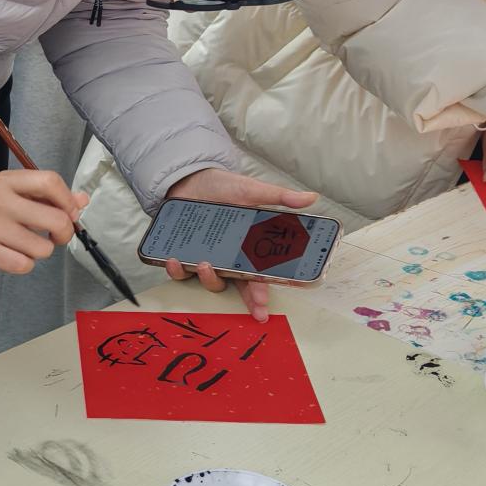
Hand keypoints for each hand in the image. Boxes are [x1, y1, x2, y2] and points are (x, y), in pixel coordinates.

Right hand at [0, 169, 89, 273]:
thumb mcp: (10, 196)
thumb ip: (45, 197)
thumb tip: (82, 201)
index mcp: (7, 181)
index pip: (50, 182)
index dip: (68, 201)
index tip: (69, 214)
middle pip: (55, 219)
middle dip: (62, 234)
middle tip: (53, 238)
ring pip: (41, 248)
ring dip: (38, 253)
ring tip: (23, 247)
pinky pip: (22, 264)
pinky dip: (23, 265)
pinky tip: (11, 257)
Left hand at [165, 169, 317, 321]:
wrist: (192, 179)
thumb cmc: (224, 188)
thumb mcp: (253, 191)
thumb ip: (279, 197)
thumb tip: (311, 198)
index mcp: (248, 249)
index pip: (259, 276)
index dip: (263, 292)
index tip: (267, 304)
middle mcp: (229, 258)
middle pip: (239, 287)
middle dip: (248, 301)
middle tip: (254, 307)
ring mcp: (206, 258)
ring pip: (211, 281)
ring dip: (209, 279)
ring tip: (205, 264)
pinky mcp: (183, 253)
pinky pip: (180, 271)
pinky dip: (176, 269)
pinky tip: (174, 259)